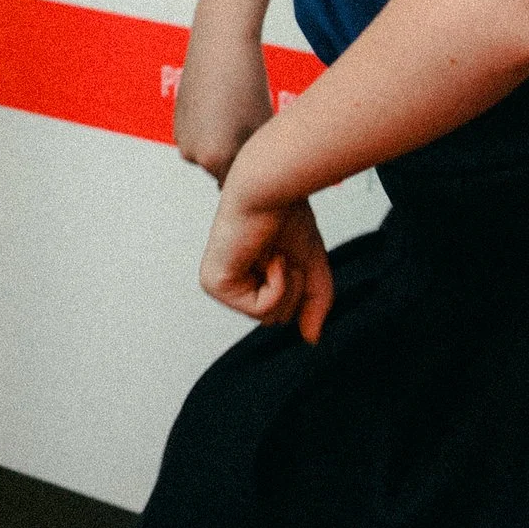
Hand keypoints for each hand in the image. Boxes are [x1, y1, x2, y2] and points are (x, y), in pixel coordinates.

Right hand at [174, 0, 276, 182]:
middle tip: (258, 135)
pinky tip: (226, 108)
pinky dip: (212, 131)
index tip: (270, 164)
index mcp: (216, 159)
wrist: (219, 44)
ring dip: (225, 146)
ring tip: (242, 117)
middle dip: (239, 161)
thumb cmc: (249, 85)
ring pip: (211, 156)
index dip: (257, 175)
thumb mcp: (262, 127)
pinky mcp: (177, 123)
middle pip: (225, 172)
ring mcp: (182, 139)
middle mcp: (192, 155)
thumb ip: (259, 160)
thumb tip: (267, 182)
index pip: (241, 185)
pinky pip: (199, 139)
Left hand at [200, 131, 334, 338]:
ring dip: (286, 284)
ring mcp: (218, 284)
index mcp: (245, 275)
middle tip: (283, 252)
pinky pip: (260, 309)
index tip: (289, 252)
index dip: (298, 286)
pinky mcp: (215, 284)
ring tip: (275, 253)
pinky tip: (269, 257)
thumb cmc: (287, 215)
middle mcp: (228, 281)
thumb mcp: (310, 265)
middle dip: (294, 287)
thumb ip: (313, 302)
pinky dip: (277, 284)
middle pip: (276, 318)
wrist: (270, 187)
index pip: (281, 310)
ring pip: (270, 317)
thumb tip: (311, 340)